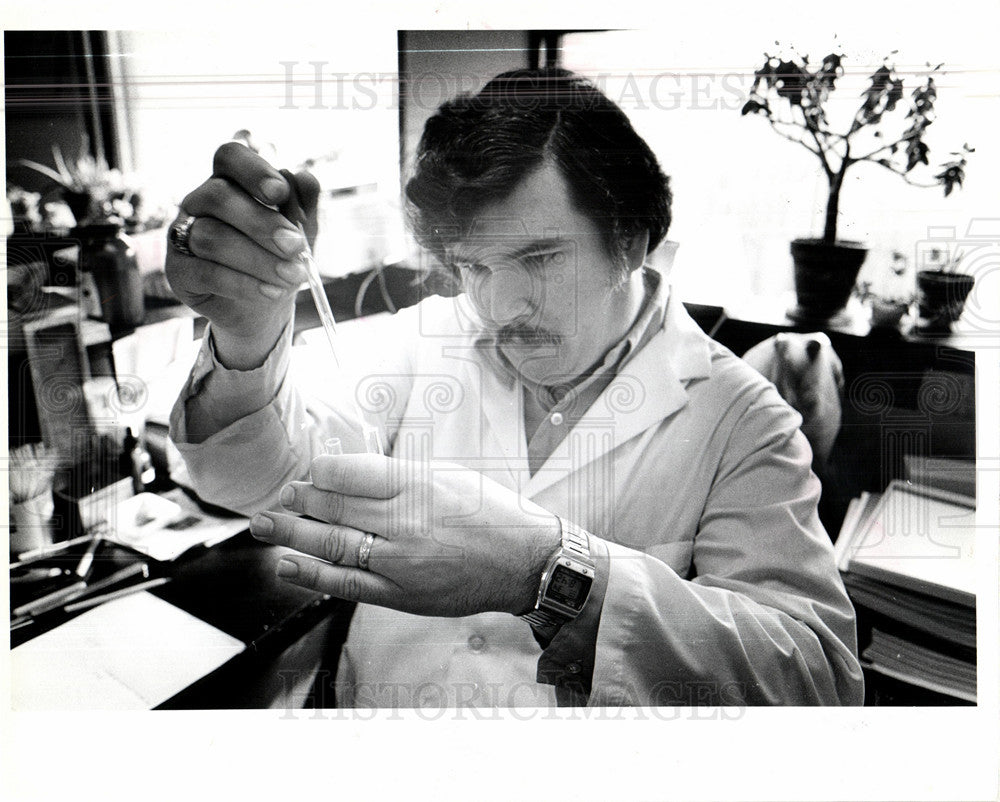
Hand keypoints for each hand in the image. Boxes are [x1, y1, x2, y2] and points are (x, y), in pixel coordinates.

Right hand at [164, 142, 320, 368]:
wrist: (262, 307)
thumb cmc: (279, 258)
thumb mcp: (301, 234)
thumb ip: (304, 207)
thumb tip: (305, 177)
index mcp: (231, 181)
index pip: (230, 156)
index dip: (253, 170)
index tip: (281, 193)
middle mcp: (200, 201)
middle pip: (219, 197)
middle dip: (262, 223)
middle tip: (295, 246)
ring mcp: (183, 235)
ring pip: (211, 238)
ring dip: (258, 260)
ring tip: (291, 276)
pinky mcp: (178, 271)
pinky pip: (205, 273)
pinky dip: (243, 284)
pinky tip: (271, 292)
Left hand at [248, 454, 560, 616]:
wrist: (527, 562)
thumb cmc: (491, 513)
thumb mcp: (449, 476)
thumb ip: (398, 476)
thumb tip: (347, 475)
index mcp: (417, 484)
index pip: (347, 473)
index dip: (317, 473)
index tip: (307, 474)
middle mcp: (405, 521)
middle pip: (332, 507)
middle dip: (297, 500)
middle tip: (280, 498)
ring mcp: (401, 561)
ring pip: (331, 544)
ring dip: (290, 534)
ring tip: (263, 526)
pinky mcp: (402, 594)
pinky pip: (347, 584)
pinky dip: (312, 575)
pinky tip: (288, 565)